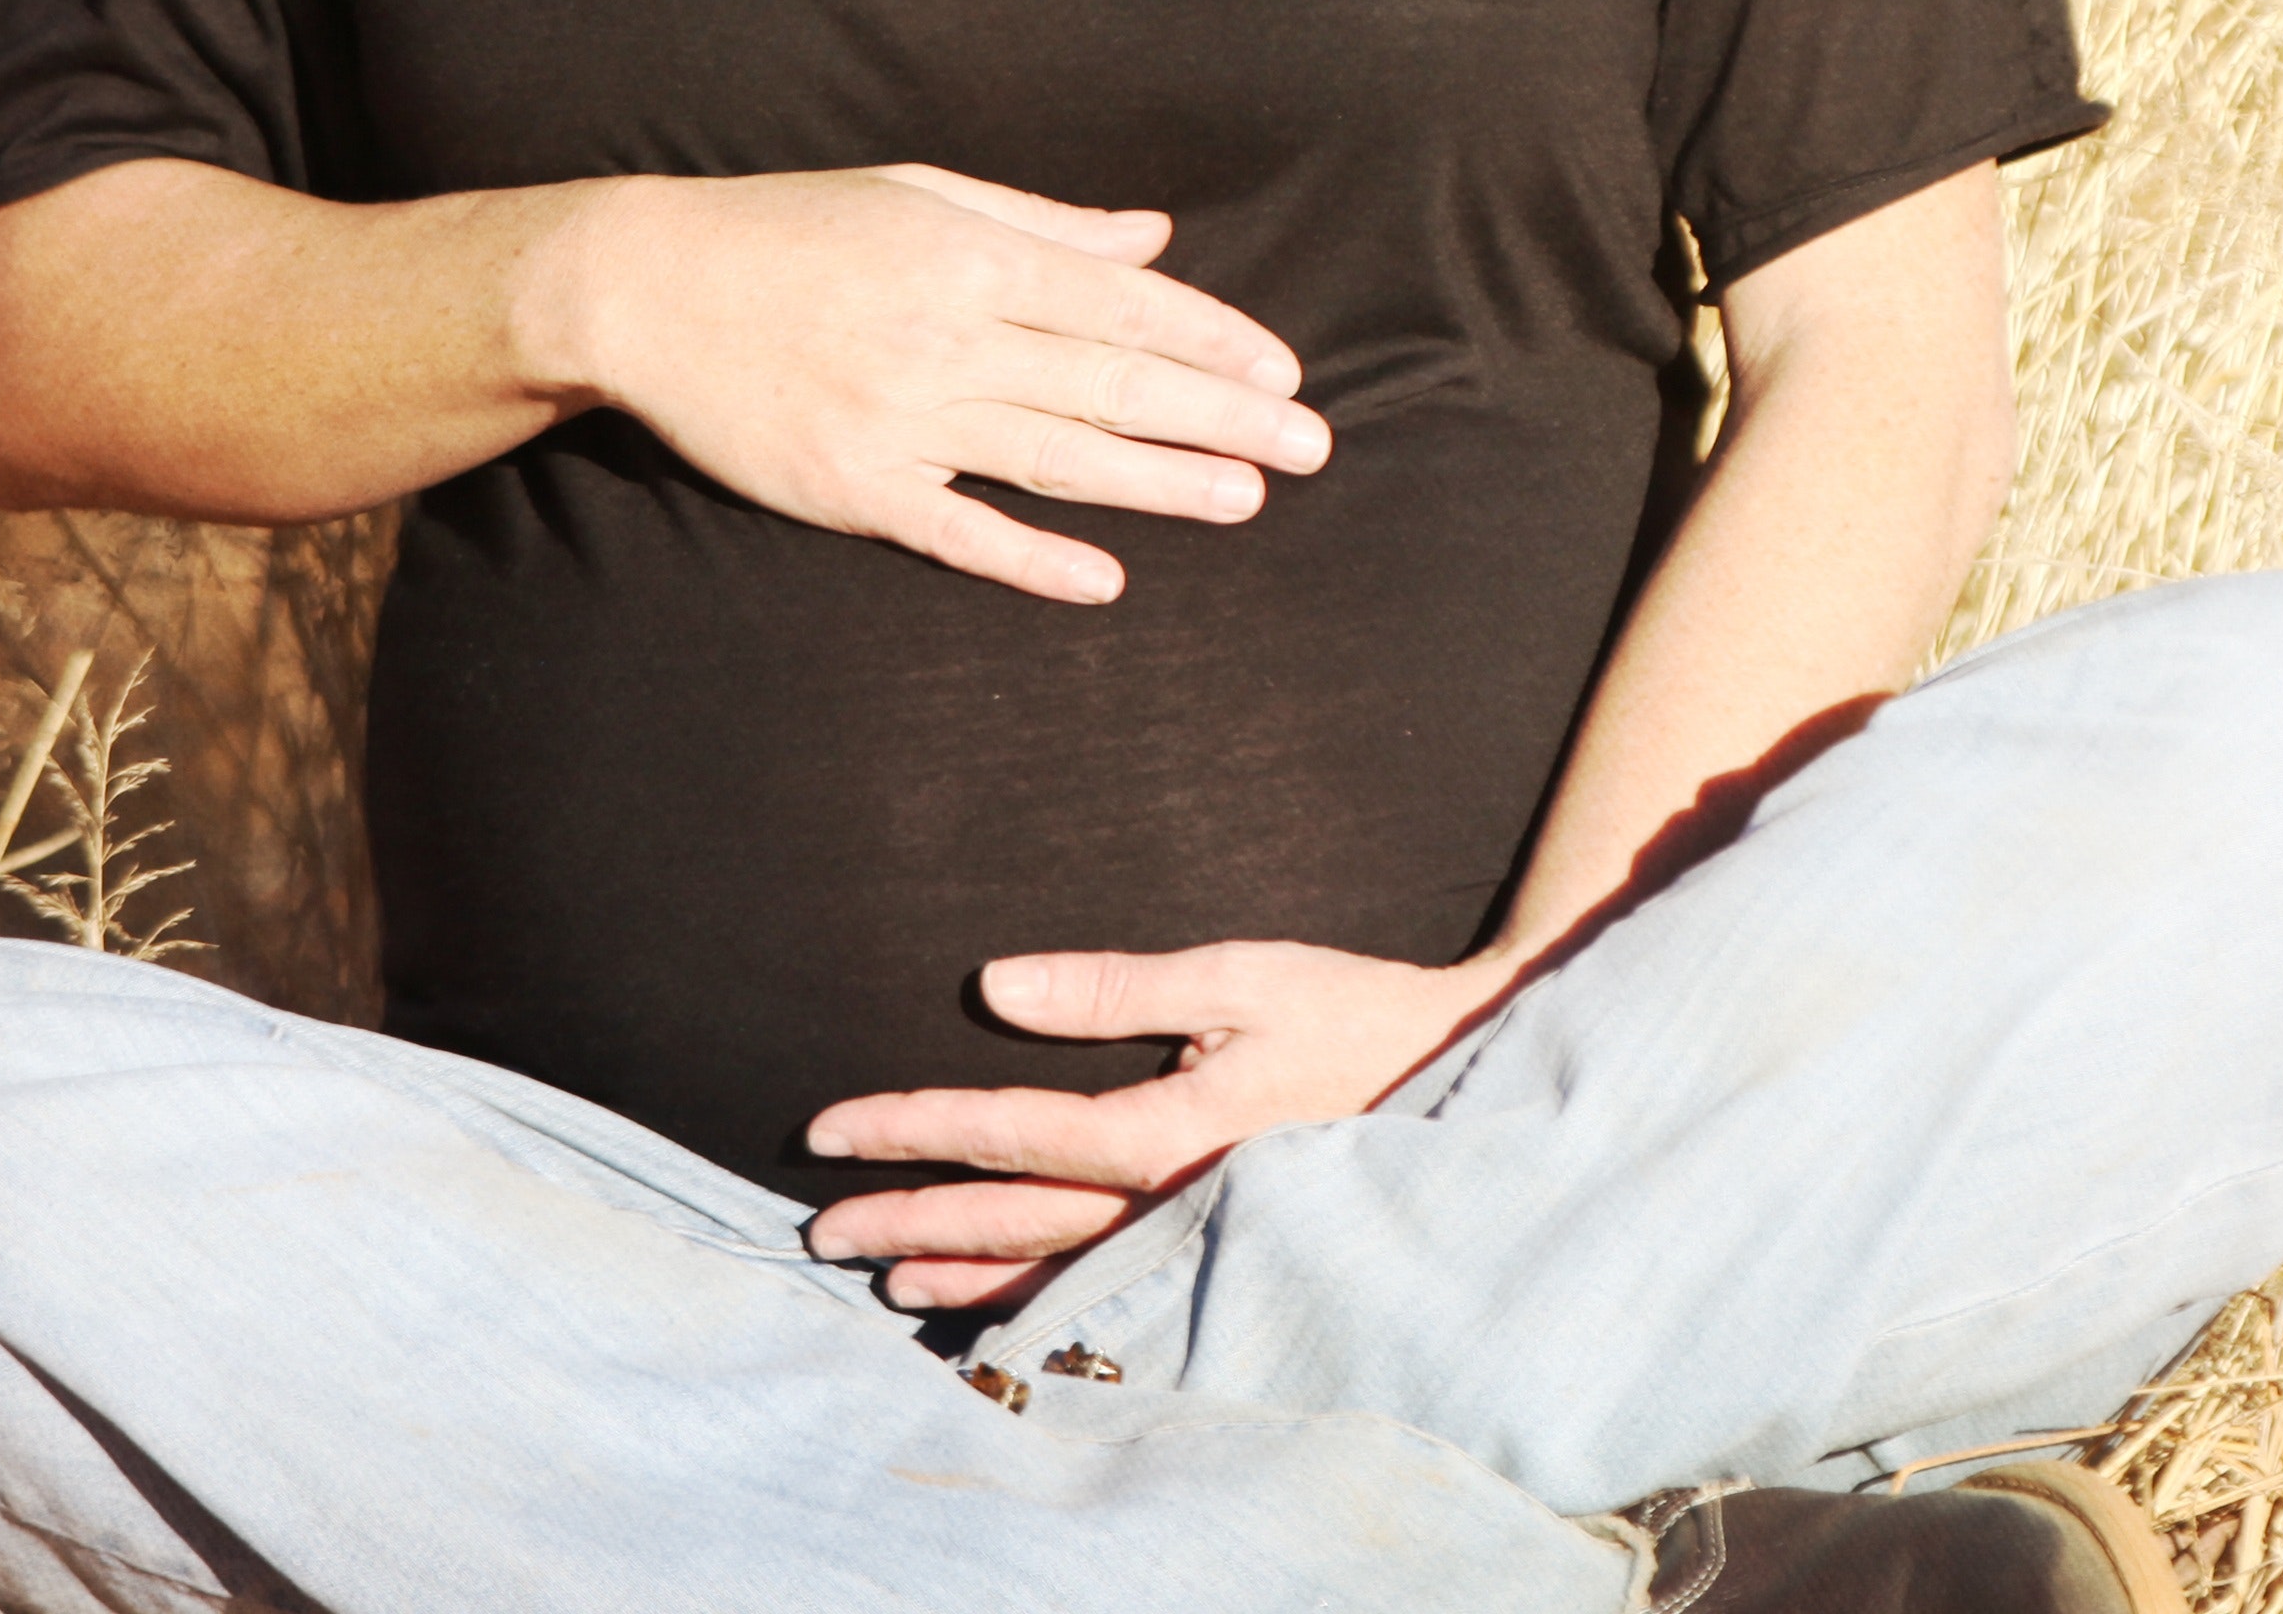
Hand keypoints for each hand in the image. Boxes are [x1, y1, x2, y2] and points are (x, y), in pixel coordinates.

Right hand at [531, 164, 1321, 599]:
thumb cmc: (792, 228)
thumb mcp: (921, 195)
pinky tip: (1106, 579)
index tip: (1282, 375)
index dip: (1213, 341)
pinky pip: (960, 530)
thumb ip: (1047, 225)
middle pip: (1113, 383)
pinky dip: (1034, 558)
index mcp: (973, 256)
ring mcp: (901, 418)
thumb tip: (1153, 238)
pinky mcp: (850, 486)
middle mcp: (950, 336)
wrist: (643, 287)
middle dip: (1223, 418)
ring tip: (1246, 500)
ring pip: (1057, 457)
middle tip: (1312, 449)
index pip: (1125, 305)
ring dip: (1161, 484)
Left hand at [799, 939, 1533, 1311]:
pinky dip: (1039, 1304)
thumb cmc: (1352, 1012)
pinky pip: (1107, 1293)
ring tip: (889, 1280)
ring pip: (1051, 1274)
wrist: (1462, 1074)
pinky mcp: (1216, 1251)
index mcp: (1159, 1131)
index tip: (829, 1130)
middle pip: (1006, 1222)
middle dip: (905, 1220)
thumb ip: (1115, 987)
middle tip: (820, 1230)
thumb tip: (997, 987)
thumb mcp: (1239, 975)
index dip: (908, 1131)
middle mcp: (1164, 1203)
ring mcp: (1191, 1239)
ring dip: (961, 1275)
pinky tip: (1000, 1307)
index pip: (1002, 1135)